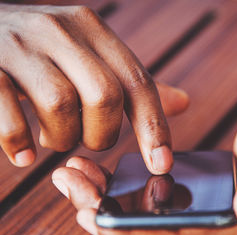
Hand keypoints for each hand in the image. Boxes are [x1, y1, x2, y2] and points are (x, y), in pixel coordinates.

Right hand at [0, 4, 187, 172]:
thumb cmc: (44, 53)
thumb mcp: (91, 58)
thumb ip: (132, 84)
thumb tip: (183, 103)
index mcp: (93, 31)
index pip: (137, 81)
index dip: (154, 126)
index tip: (161, 164)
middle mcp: (59, 31)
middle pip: (104, 95)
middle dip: (102, 134)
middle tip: (89, 139)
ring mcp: (19, 45)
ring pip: (61, 105)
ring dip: (62, 139)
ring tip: (54, 139)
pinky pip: (10, 115)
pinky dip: (19, 142)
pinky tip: (23, 153)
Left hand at [52, 80, 236, 234]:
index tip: (92, 214)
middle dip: (112, 218)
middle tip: (71, 186)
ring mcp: (223, 224)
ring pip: (158, 227)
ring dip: (115, 206)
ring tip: (79, 178)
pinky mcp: (211, 205)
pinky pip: (165, 209)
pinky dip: (133, 195)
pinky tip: (108, 176)